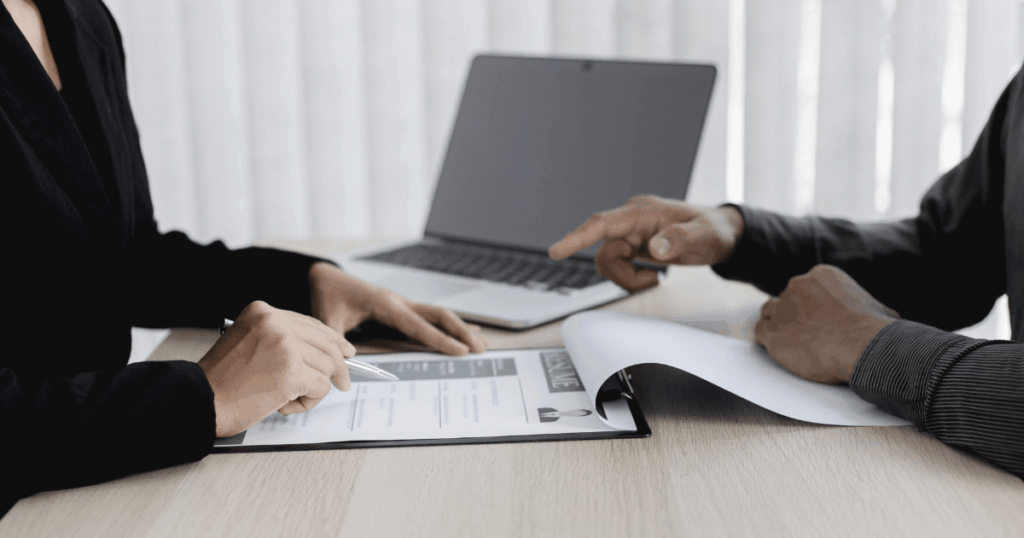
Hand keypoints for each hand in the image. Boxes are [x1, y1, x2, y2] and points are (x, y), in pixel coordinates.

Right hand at [198, 301, 355, 437]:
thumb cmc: (222, 380)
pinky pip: (320, 387)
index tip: (345, 350)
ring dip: (312, 388)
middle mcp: (275, 322)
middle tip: (344, 381)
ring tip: (286, 398)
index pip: (310, 324)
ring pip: (326, 367)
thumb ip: (278, 339)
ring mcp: (285, 345)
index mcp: (262, 311)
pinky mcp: (291, 372)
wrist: (201, 400)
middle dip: (338, 365)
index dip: (331, 340)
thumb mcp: (247, 341)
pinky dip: (308, 401)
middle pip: (325, 343)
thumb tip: (320, 349)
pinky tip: (285, 404)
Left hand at [308, 262, 487, 355]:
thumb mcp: (327, 320)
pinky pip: (430, 316)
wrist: (325, 277)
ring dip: (460, 328)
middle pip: (439, 315)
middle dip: (461, 331)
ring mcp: (402, 303)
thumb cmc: (327, 296)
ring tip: (482, 343)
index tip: (461, 351)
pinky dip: (449, 325)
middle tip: (481, 348)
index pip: (418, 325)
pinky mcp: (401, 307)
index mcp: (385, 304)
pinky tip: (465, 331)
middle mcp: (398, 301)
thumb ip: (336, 342)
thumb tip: (347, 365)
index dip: (441, 339)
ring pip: (438, 314)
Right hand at [548, 195, 744, 291]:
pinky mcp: (633, 247)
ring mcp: (631, 234)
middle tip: (650, 281)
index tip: (557, 251)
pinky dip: (630, 278)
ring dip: (625, 278)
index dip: (577, 237)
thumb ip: (678, 239)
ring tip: (654, 278)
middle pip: (604, 251)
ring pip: (607, 262)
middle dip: (621, 273)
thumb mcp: (703, 235)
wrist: (722, 235)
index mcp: (643, 211)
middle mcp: (632, 221)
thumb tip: (653, 248)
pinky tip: (651, 276)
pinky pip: (617, 267)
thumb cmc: (714, 230)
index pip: (602, 223)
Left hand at [755, 265, 899, 382]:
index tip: (815, 318)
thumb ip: (871, 307)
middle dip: (792, 314)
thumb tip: (886, 315)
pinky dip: (767, 340)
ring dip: (776, 324)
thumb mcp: (879, 308)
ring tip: (788, 340)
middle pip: (786, 298)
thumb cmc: (873, 329)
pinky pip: (761, 332)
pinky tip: (778, 348)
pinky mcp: (773, 332)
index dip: (808, 305)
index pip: (805, 287)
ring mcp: (782, 308)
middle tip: (803, 332)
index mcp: (820, 275)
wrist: (860, 345)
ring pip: (769, 312)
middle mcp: (797, 286)